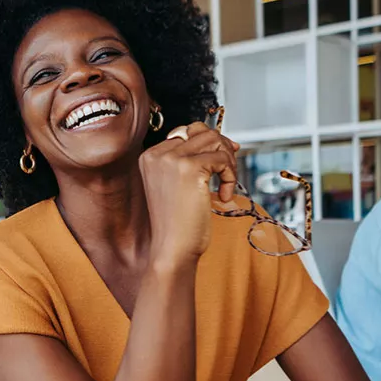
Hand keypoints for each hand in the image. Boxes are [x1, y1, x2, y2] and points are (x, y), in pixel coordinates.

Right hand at [138, 122, 239, 265]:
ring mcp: (172, 159)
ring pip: (214, 141)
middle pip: (202, 132)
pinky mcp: (189, 168)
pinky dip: (230, 176)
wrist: (171, 248)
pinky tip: (223, 196)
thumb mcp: (179, 185)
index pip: (186, 132)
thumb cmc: (177, 223)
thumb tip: (227, 141)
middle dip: (221, 149)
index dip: (209, 145)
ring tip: (225, 185)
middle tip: (227, 173)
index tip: (222, 164)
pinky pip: (222, 158)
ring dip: (228, 162)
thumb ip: (193, 160)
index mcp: (150, 156)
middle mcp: (158, 154)